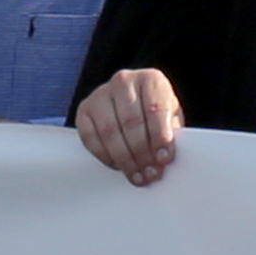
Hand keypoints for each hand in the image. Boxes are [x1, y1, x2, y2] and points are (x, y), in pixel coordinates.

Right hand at [73, 65, 186, 184]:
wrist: (133, 101)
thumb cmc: (155, 111)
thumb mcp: (171, 116)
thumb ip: (170, 133)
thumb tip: (163, 158)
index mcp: (150, 79)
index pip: (155, 109)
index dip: (160, 136)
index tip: (164, 158)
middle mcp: (123, 81)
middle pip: (131, 122)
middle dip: (142, 153)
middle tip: (150, 173)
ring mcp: (101, 93)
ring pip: (110, 131)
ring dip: (124, 159)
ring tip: (136, 175)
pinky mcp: (84, 109)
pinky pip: (91, 137)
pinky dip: (105, 156)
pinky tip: (118, 165)